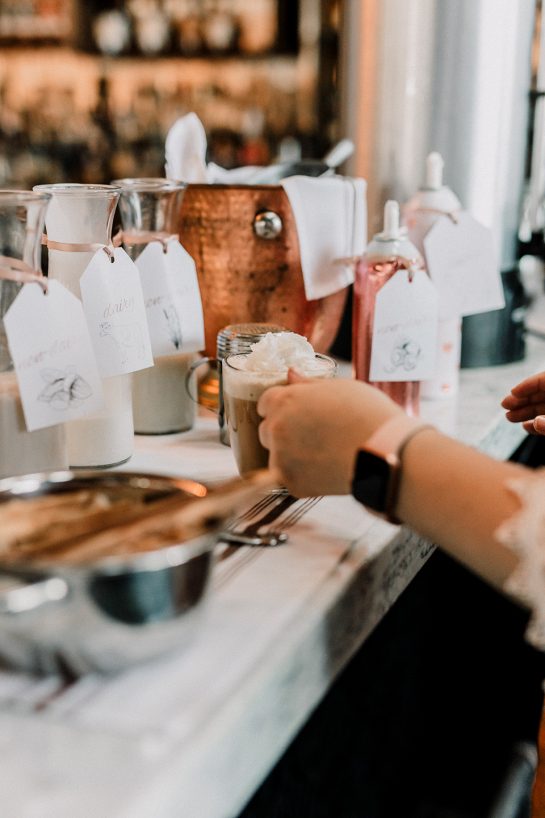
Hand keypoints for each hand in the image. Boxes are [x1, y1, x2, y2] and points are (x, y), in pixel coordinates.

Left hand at [257, 371, 401, 496]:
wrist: (386, 452)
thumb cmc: (369, 414)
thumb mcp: (340, 387)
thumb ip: (308, 384)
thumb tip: (291, 374)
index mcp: (284, 400)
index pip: (265, 403)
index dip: (280, 406)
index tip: (295, 413)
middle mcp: (276, 429)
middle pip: (267, 430)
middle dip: (283, 431)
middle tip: (312, 434)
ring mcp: (281, 459)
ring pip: (275, 456)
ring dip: (290, 455)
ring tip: (321, 453)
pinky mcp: (292, 484)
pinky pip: (288, 478)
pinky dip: (302, 476)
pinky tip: (324, 469)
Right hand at [501, 371, 544, 434]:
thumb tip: (536, 422)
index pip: (544, 380)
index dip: (528, 385)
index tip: (512, 392)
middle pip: (542, 394)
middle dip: (522, 400)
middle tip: (505, 405)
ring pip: (544, 408)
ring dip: (526, 412)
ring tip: (509, 417)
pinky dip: (537, 423)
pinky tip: (525, 426)